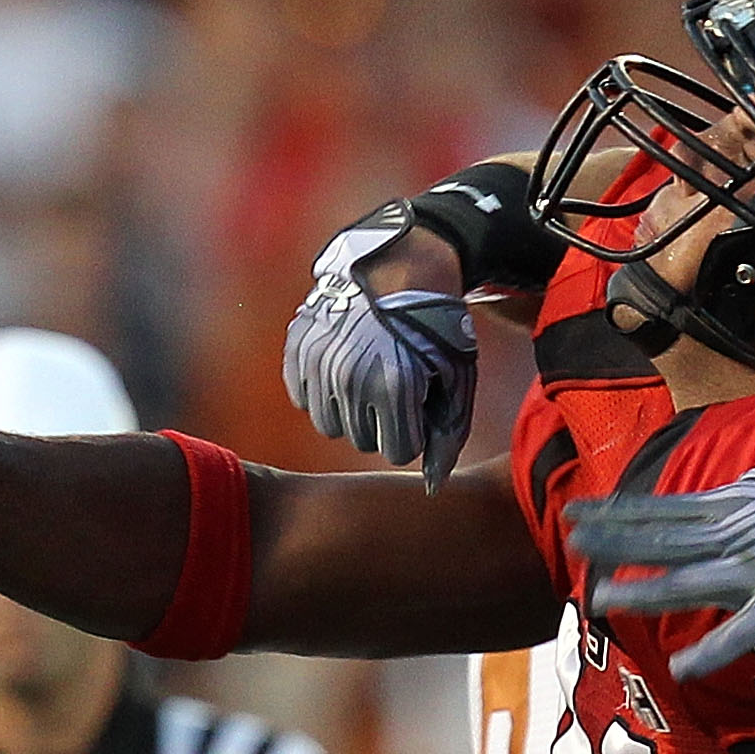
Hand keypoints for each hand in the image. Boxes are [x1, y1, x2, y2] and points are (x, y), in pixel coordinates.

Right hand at [283, 207, 478, 488]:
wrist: (401, 267)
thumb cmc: (439, 328)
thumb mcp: (457, 379)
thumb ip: (448, 434)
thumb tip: (434, 487)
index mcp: (393, 385)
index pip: (396, 450)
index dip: (413, 431)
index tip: (420, 405)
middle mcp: (349, 376)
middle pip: (362, 440)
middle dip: (383, 422)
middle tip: (397, 385)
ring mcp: (318, 360)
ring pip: (329, 425)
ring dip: (351, 411)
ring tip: (371, 377)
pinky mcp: (297, 348)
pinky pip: (303, 398)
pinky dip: (323, 391)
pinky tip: (345, 367)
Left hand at [567, 457, 754, 681]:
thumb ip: (723, 503)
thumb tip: (689, 507)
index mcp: (727, 508)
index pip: (659, 509)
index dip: (616, 513)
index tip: (577, 514)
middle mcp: (733, 535)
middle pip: (663, 540)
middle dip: (615, 544)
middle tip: (572, 545)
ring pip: (689, 580)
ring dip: (645, 590)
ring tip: (601, 598)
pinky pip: (744, 631)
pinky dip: (713, 651)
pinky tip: (682, 669)